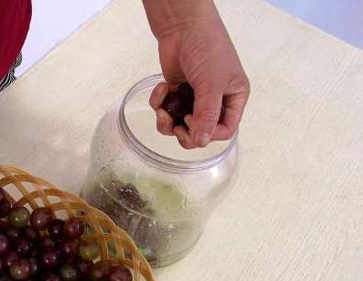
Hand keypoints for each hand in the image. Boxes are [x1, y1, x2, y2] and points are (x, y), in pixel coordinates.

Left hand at [147, 1, 249, 148]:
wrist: (182, 26)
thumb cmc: (207, 47)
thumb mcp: (211, 84)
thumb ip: (207, 115)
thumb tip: (201, 142)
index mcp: (233, 98)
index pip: (225, 130)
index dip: (208, 134)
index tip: (193, 123)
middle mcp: (215, 100)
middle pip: (201, 133)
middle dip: (185, 133)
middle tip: (175, 126)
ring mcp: (193, 97)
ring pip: (180, 125)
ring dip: (167, 122)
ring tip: (162, 111)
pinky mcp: (175, 92)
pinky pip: (166, 110)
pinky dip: (159, 103)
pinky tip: (162, 87)